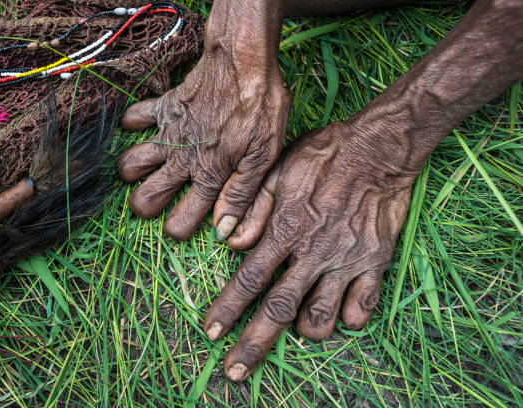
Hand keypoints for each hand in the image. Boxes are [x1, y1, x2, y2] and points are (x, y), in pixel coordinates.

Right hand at [118, 1, 290, 240]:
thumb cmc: (261, 109)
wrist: (243, 62)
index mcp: (208, 176)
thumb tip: (223, 230)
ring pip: (131, 163)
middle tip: (156, 201)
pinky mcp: (164, 108)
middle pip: (144, 198)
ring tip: (148, 169)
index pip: (180, 220)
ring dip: (134, 172)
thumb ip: (241, 195)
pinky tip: (144, 128)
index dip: (179, 229)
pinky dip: (133, 124)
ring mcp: (168, 133)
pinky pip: (134, 118)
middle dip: (145, 207)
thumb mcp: (263, 157)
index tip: (183, 225)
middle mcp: (182, 160)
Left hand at [203, 120, 417, 380]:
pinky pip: (363, 306)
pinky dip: (349, 319)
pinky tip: (340, 315)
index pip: (249, 279)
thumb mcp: (279, 169)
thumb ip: (253, 207)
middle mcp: (314, 253)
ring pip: (322, 317)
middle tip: (235, 372)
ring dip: (306, 331)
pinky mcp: (375, 262)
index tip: (210, 332)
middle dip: (253, 344)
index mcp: (285, 229)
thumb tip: (229, 242)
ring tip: (297, 330)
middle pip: (279, 309)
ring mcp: (346, 261)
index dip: (227, 308)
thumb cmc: (324, 155)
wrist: (379, 149)